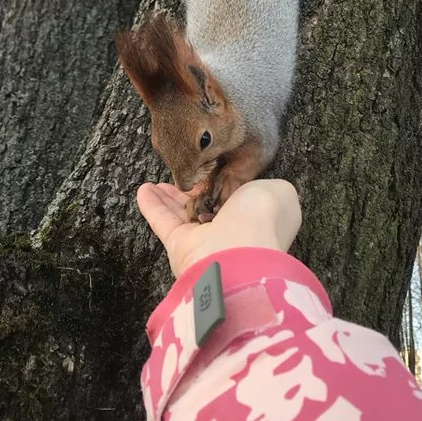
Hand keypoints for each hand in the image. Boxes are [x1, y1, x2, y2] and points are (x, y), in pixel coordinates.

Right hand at [137, 179, 301, 277]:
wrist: (240, 250)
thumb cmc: (261, 217)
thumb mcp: (278, 190)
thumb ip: (269, 187)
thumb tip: (258, 190)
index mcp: (256, 218)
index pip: (237, 199)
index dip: (225, 183)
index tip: (213, 170)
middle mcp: (230, 231)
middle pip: (206, 206)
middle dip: (192, 192)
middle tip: (181, 178)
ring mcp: (204, 241)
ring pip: (183, 214)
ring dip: (168, 197)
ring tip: (155, 183)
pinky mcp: (180, 246)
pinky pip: (163, 221)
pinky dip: (152, 205)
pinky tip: (143, 190)